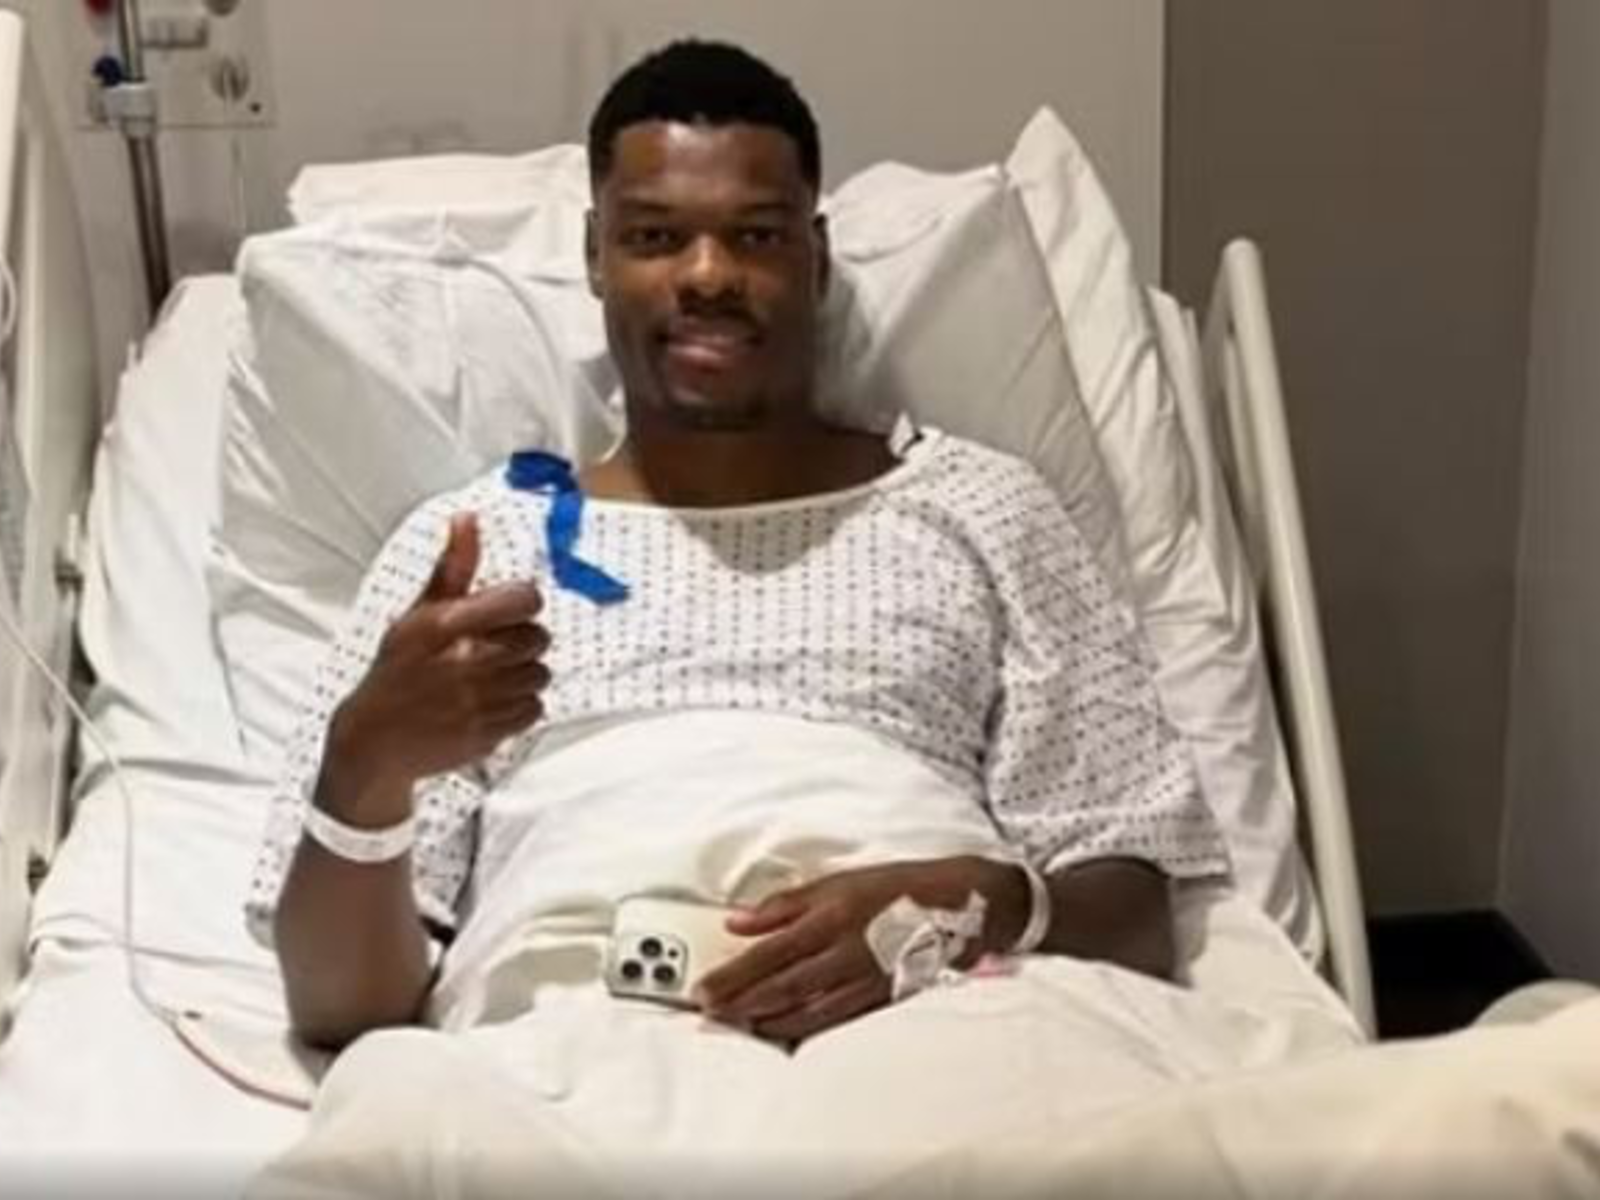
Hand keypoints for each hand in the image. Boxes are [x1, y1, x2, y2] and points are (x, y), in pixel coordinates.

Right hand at [329, 513, 550, 795]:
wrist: (376, 739)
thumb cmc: (398, 671)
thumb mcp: (418, 613)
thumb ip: (452, 567)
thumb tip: (467, 520)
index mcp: (449, 623)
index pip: (524, 600)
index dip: (522, 602)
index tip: (509, 609)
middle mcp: (468, 661)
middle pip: (538, 637)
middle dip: (521, 639)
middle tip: (493, 646)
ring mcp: (481, 700)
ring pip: (539, 674)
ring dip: (522, 673)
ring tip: (491, 676)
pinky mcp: (490, 731)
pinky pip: (534, 708)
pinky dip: (520, 705)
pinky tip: (493, 700)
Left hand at [694, 857, 1028, 1043]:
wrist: (955, 905)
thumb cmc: (893, 887)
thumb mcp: (836, 882)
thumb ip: (784, 905)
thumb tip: (738, 922)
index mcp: (830, 919)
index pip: (770, 952)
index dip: (734, 974)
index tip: (704, 988)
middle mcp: (844, 953)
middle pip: (782, 986)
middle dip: (740, 1003)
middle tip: (709, 1014)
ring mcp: (861, 981)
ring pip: (804, 1009)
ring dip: (765, 1020)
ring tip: (736, 1026)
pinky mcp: (876, 998)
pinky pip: (832, 1020)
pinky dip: (801, 1029)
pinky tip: (780, 1032)